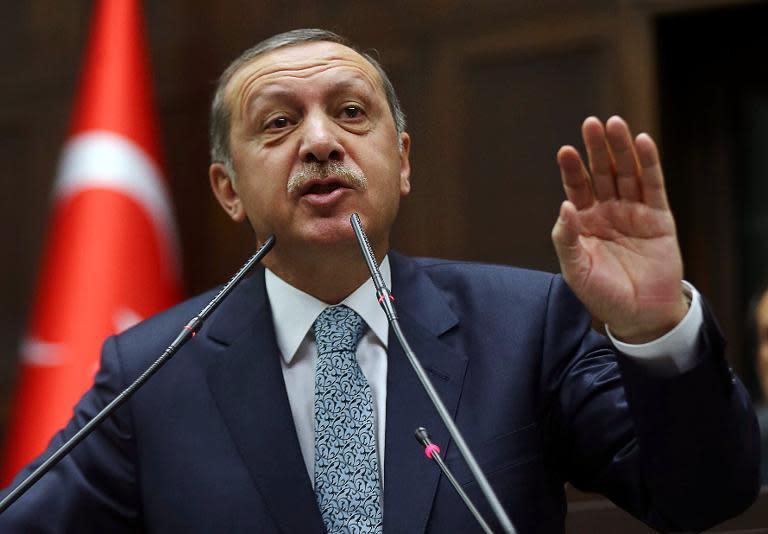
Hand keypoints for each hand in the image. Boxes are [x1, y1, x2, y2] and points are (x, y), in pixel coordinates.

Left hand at [551, 116, 688, 343]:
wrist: (639, 315)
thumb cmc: (602, 294)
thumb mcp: (575, 269)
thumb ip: (566, 238)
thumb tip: (564, 206)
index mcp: (585, 222)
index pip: (576, 188)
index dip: (571, 169)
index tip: (564, 150)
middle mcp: (608, 211)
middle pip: (601, 172)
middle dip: (596, 149)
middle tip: (591, 123)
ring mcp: (634, 212)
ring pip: (627, 173)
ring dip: (621, 149)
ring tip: (614, 124)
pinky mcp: (659, 218)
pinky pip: (653, 186)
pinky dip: (649, 164)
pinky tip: (643, 142)